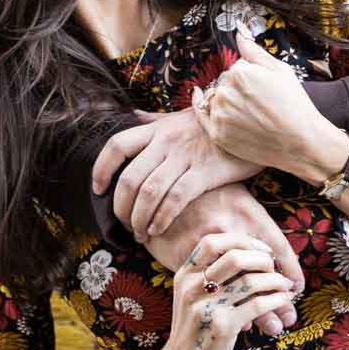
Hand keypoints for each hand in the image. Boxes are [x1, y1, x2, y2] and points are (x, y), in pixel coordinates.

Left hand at [95, 109, 259, 242]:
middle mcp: (166, 141)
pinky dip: (162, 218)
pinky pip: (175, 199)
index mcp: (156, 129)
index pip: (117, 146)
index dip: (101, 169)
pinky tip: (158, 229)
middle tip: (123, 223)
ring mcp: (185, 157)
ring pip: (149, 192)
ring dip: (139, 218)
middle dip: (120, 206)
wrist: (251, 124)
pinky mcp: (204, 173)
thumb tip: (131, 117)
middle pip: (129, 177)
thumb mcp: (178, 116)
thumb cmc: (212, 124)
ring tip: (139, 233)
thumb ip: (153, 120)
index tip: (98, 189)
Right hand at [144, 182, 304, 335]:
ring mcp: (208, 307)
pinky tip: (283, 300)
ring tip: (286, 285)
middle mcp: (193, 287)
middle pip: (236, 257)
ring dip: (276, 281)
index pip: (212, 242)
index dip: (242, 240)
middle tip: (275, 268)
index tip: (261, 250)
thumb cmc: (194, 329)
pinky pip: (259, 305)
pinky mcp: (224, 326)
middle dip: (263, 260)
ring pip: (251, 281)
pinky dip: (277, 300)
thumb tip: (253, 254)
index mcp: (185, 275)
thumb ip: (210, 275)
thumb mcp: (191, 296)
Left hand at [193, 28, 339, 178]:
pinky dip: (201, 106)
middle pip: (223, 84)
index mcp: (239, 72)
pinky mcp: (218, 135)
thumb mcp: (280, 70)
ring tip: (250, 113)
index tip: (264, 89)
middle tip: (259, 103)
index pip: (236, 69)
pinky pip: (202, 116)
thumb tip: (238, 31)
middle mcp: (225, 92)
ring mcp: (219, 115)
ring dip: (225, 101)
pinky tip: (198, 95)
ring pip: (215, 99)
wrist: (301, 142)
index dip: (250, 78)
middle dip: (236, 89)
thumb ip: (254, 50)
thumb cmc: (294, 104)